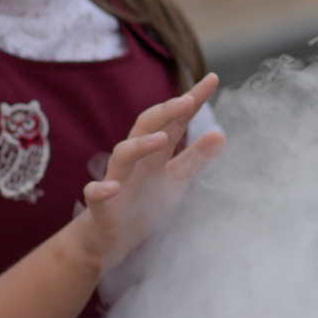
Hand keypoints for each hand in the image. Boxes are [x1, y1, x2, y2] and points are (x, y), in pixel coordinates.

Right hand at [79, 74, 224, 268]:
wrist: (111, 239)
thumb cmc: (145, 204)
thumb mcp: (177, 180)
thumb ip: (196, 158)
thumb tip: (221, 134)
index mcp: (155, 153)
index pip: (175, 121)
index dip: (192, 100)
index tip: (212, 79)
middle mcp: (135, 160)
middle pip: (145, 127)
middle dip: (165, 112)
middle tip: (188, 100)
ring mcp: (116, 180)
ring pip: (122, 155)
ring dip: (140, 145)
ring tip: (161, 138)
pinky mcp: (101, 206)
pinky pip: (96, 194)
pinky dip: (102, 190)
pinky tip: (113, 187)